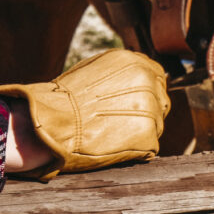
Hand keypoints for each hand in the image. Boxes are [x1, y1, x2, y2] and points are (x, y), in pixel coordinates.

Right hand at [0, 49, 169, 179]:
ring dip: (139, 133)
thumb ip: (120, 72)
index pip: (156, 78)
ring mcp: (151, 108)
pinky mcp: (148, 135)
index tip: (132, 105)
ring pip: (156, 125)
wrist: (53, 123)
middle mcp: (149, 82)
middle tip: (119, 125)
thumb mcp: (95, 70)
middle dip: (144, 113)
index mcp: (137, 63)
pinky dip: (136, 151)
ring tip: (111, 137)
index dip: (146, 93)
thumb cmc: (65, 100)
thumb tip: (133, 77)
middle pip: (160, 102)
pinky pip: (150, 146)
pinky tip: (115, 149)